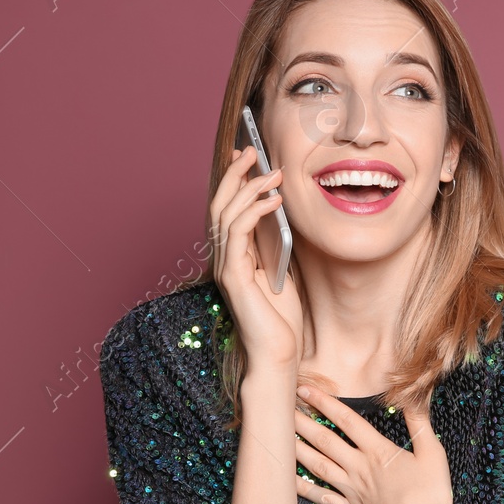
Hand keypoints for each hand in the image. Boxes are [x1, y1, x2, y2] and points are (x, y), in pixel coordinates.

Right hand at [210, 147, 302, 369]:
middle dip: (234, 174)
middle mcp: (225, 258)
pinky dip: (254, 211)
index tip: (248, 157)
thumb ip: (276, 244)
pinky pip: (238, 233)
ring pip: (226, 214)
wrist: (278, 354)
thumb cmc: (282, 319)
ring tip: (271, 172)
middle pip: (219, 204)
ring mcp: (226, 267)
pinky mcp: (234, 276)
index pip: (227, 209)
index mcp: (234, 256)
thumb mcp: (284, 271)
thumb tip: (282, 210)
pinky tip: (274, 201)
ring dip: (249, 188)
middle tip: (251, 150)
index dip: (233, 181)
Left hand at [290, 385, 461, 503]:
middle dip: (302, 422)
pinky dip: (303, 488)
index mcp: (378, 451)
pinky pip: (321, 498)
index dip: (324, 402)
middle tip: (280, 407)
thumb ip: (420, 424)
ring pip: (317, 465)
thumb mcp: (433, 455)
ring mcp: (351, 491)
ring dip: (296, 449)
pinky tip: (287, 480)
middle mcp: (359, 468)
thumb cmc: (431, 498)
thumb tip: (412, 397)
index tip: (305, 389)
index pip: (347, 420)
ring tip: (277, 437)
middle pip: (325, 440)